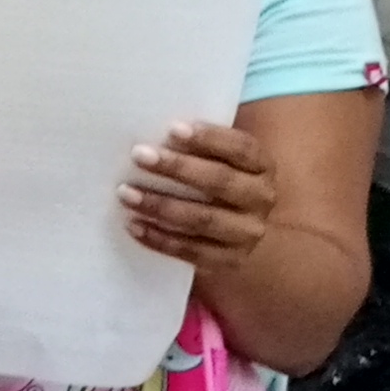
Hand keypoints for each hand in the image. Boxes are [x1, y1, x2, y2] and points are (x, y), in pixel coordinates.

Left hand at [122, 118, 276, 268]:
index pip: (241, 148)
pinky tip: (134, 225)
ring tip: (127, 194)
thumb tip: (155, 135)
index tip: (172, 129)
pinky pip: (192, 251)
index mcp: (262, 166)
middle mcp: (262, 199)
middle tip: (139, 155)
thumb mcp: (221, 161)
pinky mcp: (231, 261)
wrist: (239, 231)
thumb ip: (199, 148)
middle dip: (177, 167)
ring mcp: (248, 233)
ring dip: (161, 205)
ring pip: (204, 219)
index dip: (209, 138)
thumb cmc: (218, 184)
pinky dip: (160, 239)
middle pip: (220, 181)